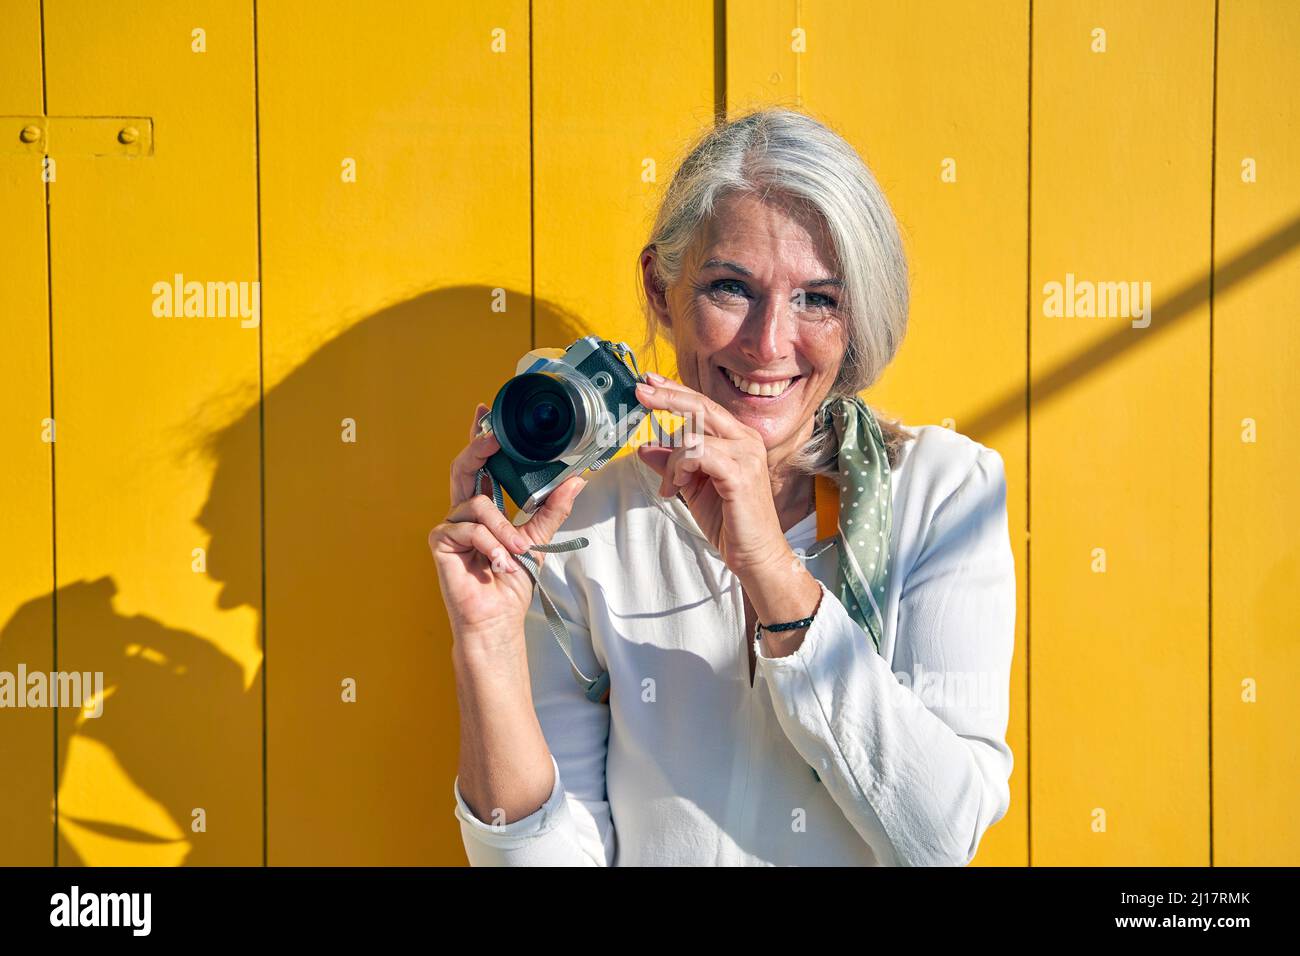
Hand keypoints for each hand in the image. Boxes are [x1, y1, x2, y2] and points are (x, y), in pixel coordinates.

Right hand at [429, 403, 587, 648]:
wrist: (496, 618)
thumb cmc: (511, 582)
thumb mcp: (537, 539)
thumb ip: (552, 509)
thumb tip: (577, 479)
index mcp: (483, 508)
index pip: (480, 465)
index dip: (479, 436)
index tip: (485, 410)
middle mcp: (463, 512)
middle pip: (464, 467)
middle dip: (478, 446)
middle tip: (494, 435)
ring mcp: (449, 526)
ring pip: (477, 505)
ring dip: (503, 529)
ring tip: (516, 552)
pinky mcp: (440, 542)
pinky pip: (467, 528)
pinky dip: (489, 545)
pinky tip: (497, 564)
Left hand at [634, 374, 791, 577]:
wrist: (754, 554)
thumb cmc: (729, 521)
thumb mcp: (692, 487)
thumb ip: (672, 464)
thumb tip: (645, 447)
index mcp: (738, 438)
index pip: (703, 405)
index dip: (675, 392)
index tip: (649, 383)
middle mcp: (746, 440)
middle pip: (701, 407)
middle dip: (667, 398)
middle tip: (640, 393)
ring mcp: (746, 455)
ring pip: (694, 435)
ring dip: (672, 460)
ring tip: (671, 485)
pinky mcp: (740, 474)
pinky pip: (699, 455)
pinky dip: (680, 467)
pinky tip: (677, 485)